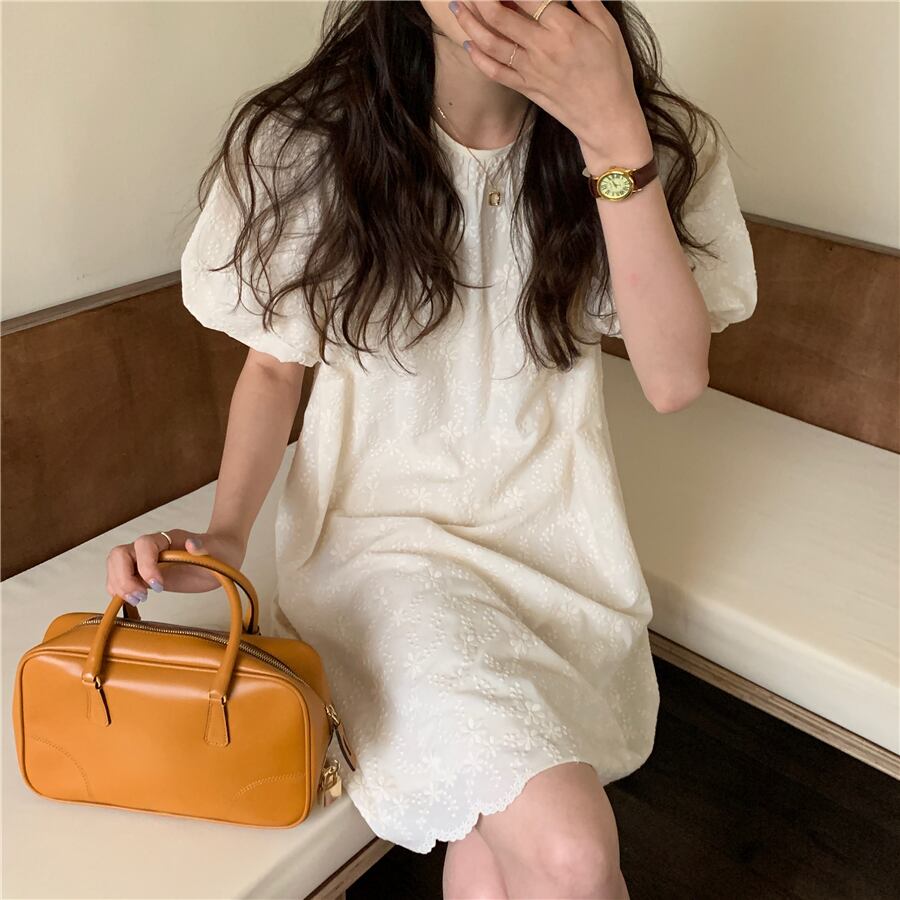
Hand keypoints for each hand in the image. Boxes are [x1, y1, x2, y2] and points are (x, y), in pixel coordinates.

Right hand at [105, 529, 246, 605]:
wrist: (221, 555)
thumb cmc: (219, 550)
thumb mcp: (217, 549)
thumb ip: (204, 546)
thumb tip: (192, 544)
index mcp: (167, 539)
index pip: (143, 545)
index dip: (146, 566)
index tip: (160, 586)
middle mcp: (151, 548)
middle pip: (119, 554)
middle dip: (124, 577)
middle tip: (142, 597)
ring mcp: (144, 561)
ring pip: (115, 566)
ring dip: (119, 585)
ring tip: (138, 600)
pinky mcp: (143, 575)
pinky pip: (119, 579)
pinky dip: (119, 591)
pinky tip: (133, 601)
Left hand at [452, 0, 652, 166]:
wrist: (606, 118)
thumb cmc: (612, 72)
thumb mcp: (608, 28)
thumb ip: (585, 0)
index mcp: (564, 28)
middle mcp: (542, 48)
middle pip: (499, 16)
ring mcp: (530, 70)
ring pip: (490, 42)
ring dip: (469, 22)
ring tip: (456, 6)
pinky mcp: (525, 88)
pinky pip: (494, 72)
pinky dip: (478, 57)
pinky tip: (469, 43)